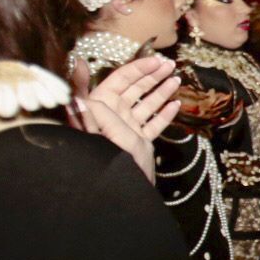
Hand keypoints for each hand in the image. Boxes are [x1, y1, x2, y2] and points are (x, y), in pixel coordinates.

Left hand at [70, 55, 179, 182]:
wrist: (125, 198)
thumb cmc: (115, 166)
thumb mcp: (111, 134)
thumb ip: (100, 107)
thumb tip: (82, 76)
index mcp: (101, 110)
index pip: (119, 80)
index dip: (138, 68)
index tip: (157, 61)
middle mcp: (112, 117)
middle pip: (134, 90)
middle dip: (152, 76)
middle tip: (171, 66)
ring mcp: (126, 130)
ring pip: (145, 105)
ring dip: (161, 92)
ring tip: (177, 82)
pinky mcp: (138, 144)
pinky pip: (152, 125)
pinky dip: (164, 114)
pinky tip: (175, 106)